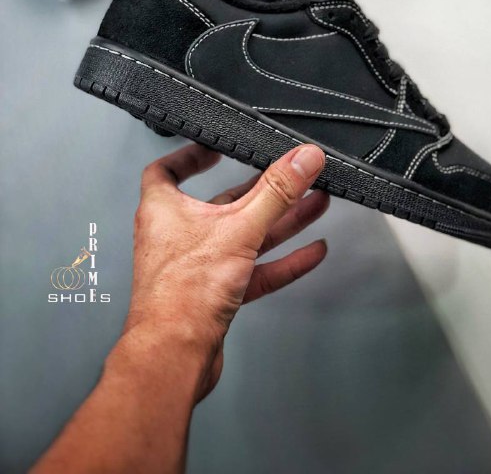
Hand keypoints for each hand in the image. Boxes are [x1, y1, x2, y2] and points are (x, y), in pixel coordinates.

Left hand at [121, 143, 327, 400]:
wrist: (175, 356)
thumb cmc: (181, 294)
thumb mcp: (239, 228)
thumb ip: (276, 192)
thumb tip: (302, 159)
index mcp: (165, 209)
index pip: (167, 170)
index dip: (190, 155)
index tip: (217, 146)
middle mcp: (178, 235)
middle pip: (224, 202)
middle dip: (264, 190)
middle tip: (293, 176)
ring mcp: (199, 266)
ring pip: (246, 235)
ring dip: (282, 221)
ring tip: (315, 204)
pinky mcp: (217, 294)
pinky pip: (255, 269)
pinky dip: (282, 260)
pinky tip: (310, 253)